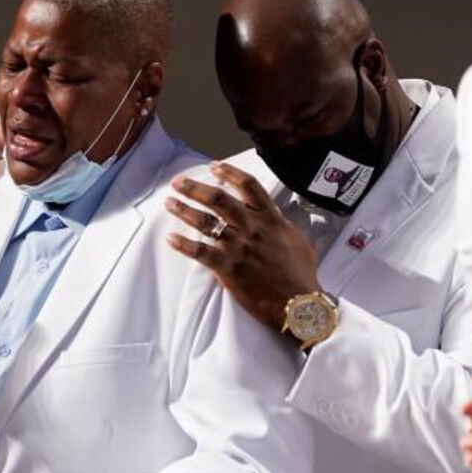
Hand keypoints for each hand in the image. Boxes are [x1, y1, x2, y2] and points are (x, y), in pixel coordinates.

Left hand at [164, 161, 319, 328]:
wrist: (300, 306)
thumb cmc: (301, 277)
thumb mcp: (299, 242)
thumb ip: (284, 226)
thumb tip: (278, 220)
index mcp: (271, 219)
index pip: (248, 186)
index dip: (229, 172)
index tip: (213, 166)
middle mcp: (253, 228)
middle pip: (218, 199)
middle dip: (195, 188)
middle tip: (178, 182)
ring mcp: (239, 248)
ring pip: (205, 222)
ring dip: (184, 210)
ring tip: (170, 203)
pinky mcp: (228, 268)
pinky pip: (200, 252)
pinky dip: (183, 244)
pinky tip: (171, 239)